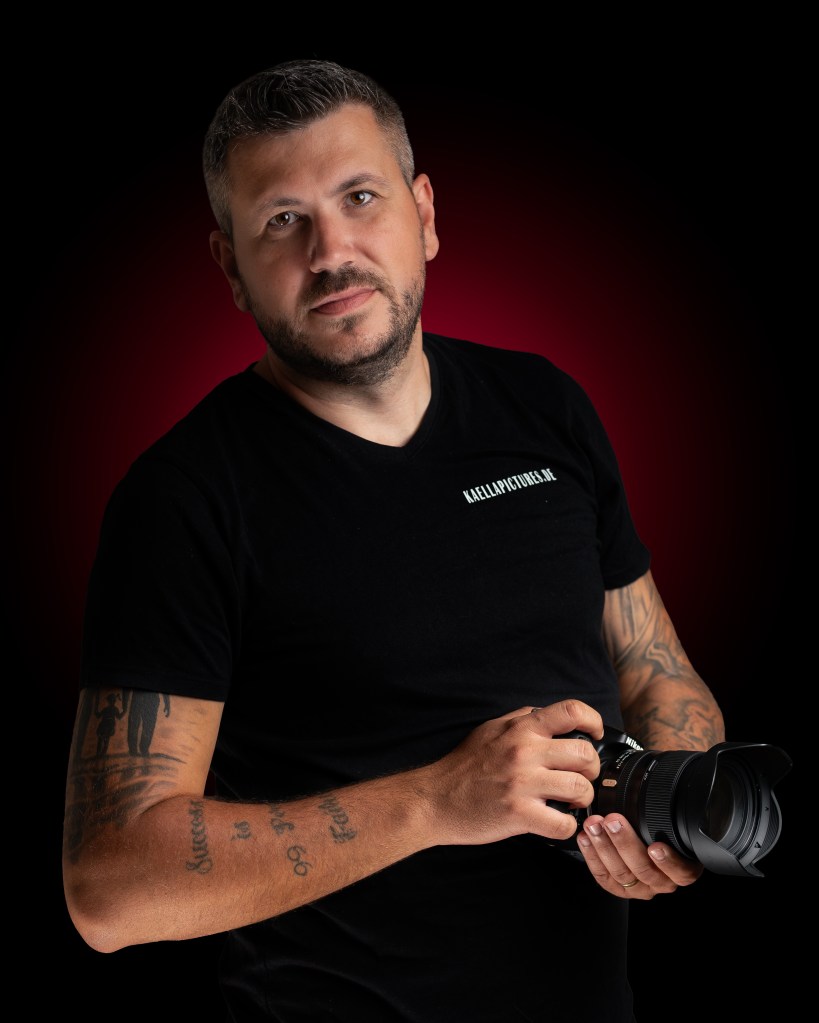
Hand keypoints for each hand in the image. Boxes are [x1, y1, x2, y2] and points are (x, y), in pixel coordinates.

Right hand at [419, 699, 604, 846]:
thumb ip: (521, 720)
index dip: (593, 721)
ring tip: (569, 802)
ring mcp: (523, 783)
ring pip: (580, 789)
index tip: (595, 735)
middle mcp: (524, 751)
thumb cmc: (463, 766)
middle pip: (585, 754)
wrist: (435, 798)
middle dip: (591, 769)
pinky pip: (564, 824)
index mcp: (521, 728)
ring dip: (582, 799)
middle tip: (580, 778)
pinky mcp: (519, 814)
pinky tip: (556, 822)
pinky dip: (567, 827)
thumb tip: (546, 715)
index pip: (571, 711)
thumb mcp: (491, 729)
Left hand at [575, 813, 703, 897]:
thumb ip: (665, 818)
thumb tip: (658, 786)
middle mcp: (661, 882)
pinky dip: (592, 856)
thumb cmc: (659, 834)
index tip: (655, 846)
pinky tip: (585, 838)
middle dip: (625, 843)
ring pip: (621, 873)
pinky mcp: (618, 889)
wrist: (641, 849)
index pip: (681, 872)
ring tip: (594, 825)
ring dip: (604, 846)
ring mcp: (639, 887)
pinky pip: (603, 876)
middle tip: (613, 821)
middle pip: (644, 869)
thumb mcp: (669, 826)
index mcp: (681, 869)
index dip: (668, 861)